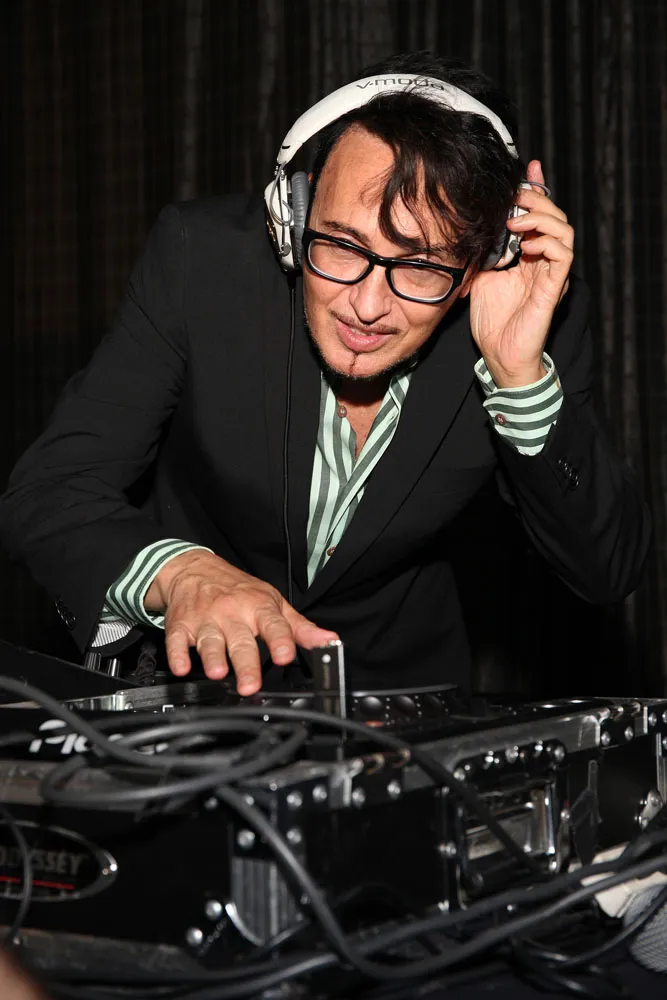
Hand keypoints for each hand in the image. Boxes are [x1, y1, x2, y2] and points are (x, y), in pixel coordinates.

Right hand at [145, 550, 338, 694]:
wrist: (194, 569)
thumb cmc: (239, 590)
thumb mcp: (274, 602)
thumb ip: (300, 627)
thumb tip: (329, 642)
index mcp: (258, 607)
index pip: (273, 625)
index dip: (280, 640)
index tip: (285, 656)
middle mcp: (232, 613)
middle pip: (240, 640)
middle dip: (246, 663)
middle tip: (250, 685)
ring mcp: (206, 619)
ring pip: (210, 640)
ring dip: (212, 656)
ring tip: (218, 672)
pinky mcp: (181, 625)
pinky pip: (177, 640)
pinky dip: (177, 654)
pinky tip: (181, 666)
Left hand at [468, 160, 573, 387]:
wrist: (498, 355)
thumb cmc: (491, 321)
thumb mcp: (480, 275)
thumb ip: (485, 251)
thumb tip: (475, 225)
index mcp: (530, 256)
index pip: (540, 215)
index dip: (537, 189)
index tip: (527, 168)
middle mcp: (544, 261)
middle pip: (555, 216)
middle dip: (537, 199)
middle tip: (515, 195)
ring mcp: (551, 274)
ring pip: (564, 230)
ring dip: (541, 218)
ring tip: (516, 219)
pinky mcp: (553, 289)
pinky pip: (563, 256)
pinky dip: (546, 243)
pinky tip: (524, 245)